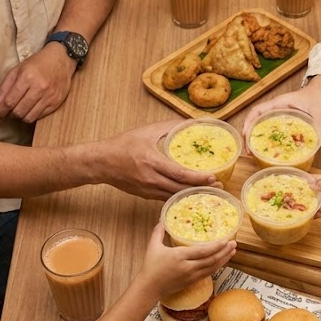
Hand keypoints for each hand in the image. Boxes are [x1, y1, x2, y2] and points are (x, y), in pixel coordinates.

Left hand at [0, 46, 74, 122]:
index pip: (9, 101)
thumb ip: (4, 89)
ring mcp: (49, 96)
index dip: (0, 111)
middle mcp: (39, 88)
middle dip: (10, 114)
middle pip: (18, 111)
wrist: (61, 59)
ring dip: (21, 117)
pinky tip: (30, 108)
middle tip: (8, 111)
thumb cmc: (36, 64)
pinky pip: (40, 117)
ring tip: (19, 110)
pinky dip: (32, 115)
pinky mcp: (56, 102)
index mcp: (27, 77)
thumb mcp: (17, 71)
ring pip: (29, 117)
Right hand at [98, 120, 216, 199]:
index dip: (198, 178)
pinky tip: (189, 194)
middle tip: (219, 188)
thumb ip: (167, 127)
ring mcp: (147, 190)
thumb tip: (188, 122)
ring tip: (209, 192)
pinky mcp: (144, 195)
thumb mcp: (145, 132)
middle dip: (201, 190)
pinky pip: (165, 198)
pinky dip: (179, 197)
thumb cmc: (122, 145)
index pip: (180, 174)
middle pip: (180, 189)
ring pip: (174, 196)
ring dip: (192, 196)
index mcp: (151, 161)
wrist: (100, 162)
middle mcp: (150, 179)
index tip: (213, 178)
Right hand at [139, 222, 236, 296]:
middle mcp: (188, 267)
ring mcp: (191, 276)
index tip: (226, 240)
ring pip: (212, 267)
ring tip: (232, 251)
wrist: (149, 288)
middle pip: (211, 259)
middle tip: (234, 243)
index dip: (217, 246)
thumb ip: (158, 232)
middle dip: (225, 251)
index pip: (203, 251)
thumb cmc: (150, 267)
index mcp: (180, 256)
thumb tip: (161, 220)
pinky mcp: (192, 281)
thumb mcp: (153, 247)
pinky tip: (222, 261)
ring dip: (224, 259)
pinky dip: (217, 266)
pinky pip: (208, 273)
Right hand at [241, 77, 320, 149]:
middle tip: (248, 150)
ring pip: (259, 123)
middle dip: (248, 133)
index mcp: (280, 103)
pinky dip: (263, 136)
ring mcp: (277, 113)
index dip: (249, 121)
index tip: (245, 135)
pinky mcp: (281, 119)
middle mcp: (275, 107)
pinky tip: (264, 148)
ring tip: (252, 152)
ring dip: (253, 136)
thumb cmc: (317, 97)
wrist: (320, 91)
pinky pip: (267, 126)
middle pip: (254, 118)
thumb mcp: (320, 111)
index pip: (258, 110)